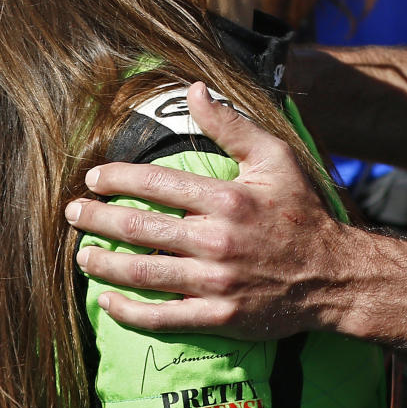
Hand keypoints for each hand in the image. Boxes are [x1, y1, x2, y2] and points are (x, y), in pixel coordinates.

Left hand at [68, 82, 353, 336]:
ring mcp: (215, 282)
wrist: (335, 276)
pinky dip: (128, 311)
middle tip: (72, 214)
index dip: (117, 179)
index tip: (94, 178)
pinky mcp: (218, 317)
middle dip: (97, 219)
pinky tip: (106, 301)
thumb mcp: (275, 158)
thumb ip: (231, 125)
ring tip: (81, 255)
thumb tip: (194, 91)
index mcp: (226, 200)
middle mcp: (216, 241)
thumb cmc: (303, 211)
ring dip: (103, 264)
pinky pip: (161, 316)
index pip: (155, 184)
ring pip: (142, 272)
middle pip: (139, 229)